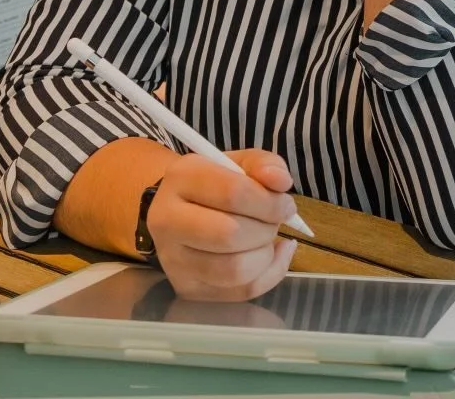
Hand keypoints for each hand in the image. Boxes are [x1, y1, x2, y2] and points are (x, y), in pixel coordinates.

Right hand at [146, 149, 299, 301]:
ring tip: (268, 239)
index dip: (269, 202)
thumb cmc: (217, 183)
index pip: (232, 193)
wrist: (182, 210)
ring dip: (266, 255)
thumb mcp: (240, 162)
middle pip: (230, 235)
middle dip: (266, 229)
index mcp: (182, 178)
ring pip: (234, 270)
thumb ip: (265, 164)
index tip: (286, 204)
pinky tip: (272, 256)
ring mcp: (173, 260)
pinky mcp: (187, 288)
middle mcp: (167, 220)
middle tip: (275, 222)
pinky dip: (269, 275)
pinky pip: (240, 292)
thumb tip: (282, 181)